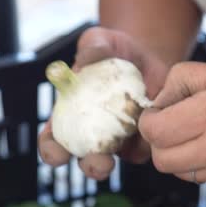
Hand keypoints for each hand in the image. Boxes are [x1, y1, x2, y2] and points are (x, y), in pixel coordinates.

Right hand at [37, 27, 168, 179]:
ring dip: (124, 161)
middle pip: (86, 161)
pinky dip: (148, 142)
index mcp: (70, 116)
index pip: (54, 141)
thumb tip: (85, 59)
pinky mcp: (144, 140)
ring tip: (125, 150)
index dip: (52, 151)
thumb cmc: (114, 49)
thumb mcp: (100, 40)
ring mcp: (119, 140)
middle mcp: (92, 134)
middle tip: (99, 160)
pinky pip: (146, 149)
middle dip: (90, 166)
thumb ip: (92, 46)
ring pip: (119, 161)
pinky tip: (153, 125)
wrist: (149, 55)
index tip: (57, 151)